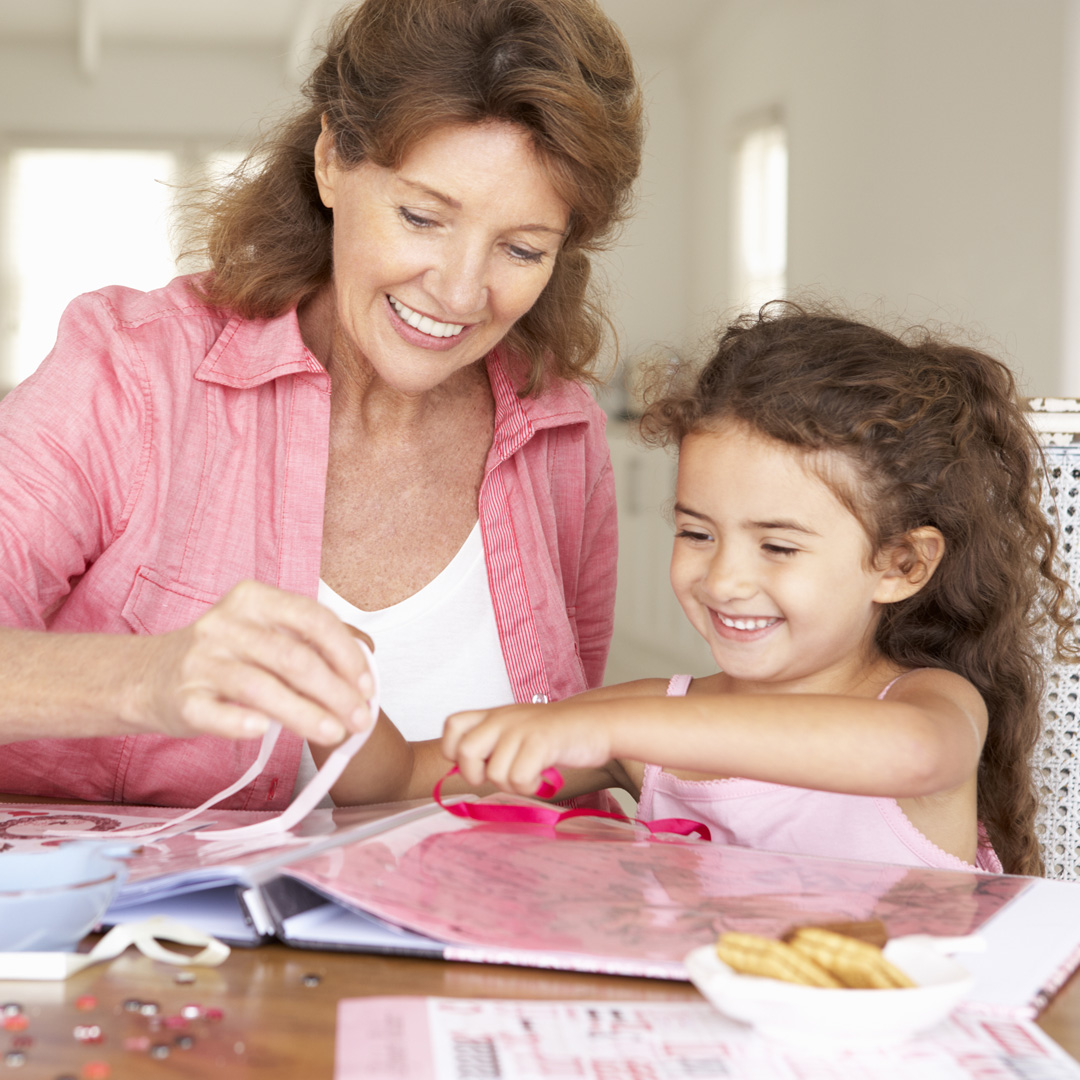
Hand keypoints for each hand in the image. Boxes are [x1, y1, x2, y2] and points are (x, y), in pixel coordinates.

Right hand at [136, 580, 375, 744]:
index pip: (312, 618)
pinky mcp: (182, 698)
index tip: (367, 685)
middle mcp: (226, 625)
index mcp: (254, 600)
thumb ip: (312, 641)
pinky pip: (215, 712)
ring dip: (304, 713)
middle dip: (335, 691)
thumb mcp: (265, 632)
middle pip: (292, 657)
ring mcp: (201, 661)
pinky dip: (241, 722)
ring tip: (335, 733)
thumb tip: (368, 660)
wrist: (148, 675)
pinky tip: (265, 731)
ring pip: (261, 687)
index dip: (346, 653)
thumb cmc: (223, 656)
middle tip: (360, 719)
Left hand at [442, 701, 614, 794]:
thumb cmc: (557, 735)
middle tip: (500, 777)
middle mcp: (503, 718)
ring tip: (530, 777)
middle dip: (476, 775)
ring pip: (493, 773)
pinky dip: (529, 788)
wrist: (599, 724)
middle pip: (464, 751)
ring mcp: (522, 728)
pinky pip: (519, 778)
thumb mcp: (518, 732)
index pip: (452, 725)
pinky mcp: (541, 741)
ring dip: (511, 785)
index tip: (477, 763)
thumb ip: (493, 745)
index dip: (453, 750)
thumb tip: (468, 773)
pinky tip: (541, 779)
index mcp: (495, 714)